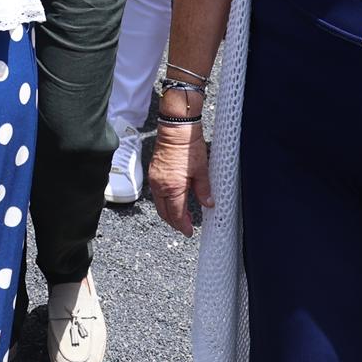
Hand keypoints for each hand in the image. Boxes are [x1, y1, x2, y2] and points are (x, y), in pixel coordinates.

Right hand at [148, 121, 211, 236]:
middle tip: (186, 226)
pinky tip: (174, 199)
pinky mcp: (153, 173)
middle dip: (175, 222)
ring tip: (182, 214)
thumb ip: (204, 190)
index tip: (189, 232)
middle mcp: (160, 186)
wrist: (176, 129)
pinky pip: (157, 194)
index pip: (176, 214)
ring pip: (159, 204)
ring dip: (169, 212)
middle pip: (165, 213)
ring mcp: (154, 179)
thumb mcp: (202, 170)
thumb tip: (208, 204)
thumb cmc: (188, 146)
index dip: (183, 225)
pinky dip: (165, 201)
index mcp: (173, 188)